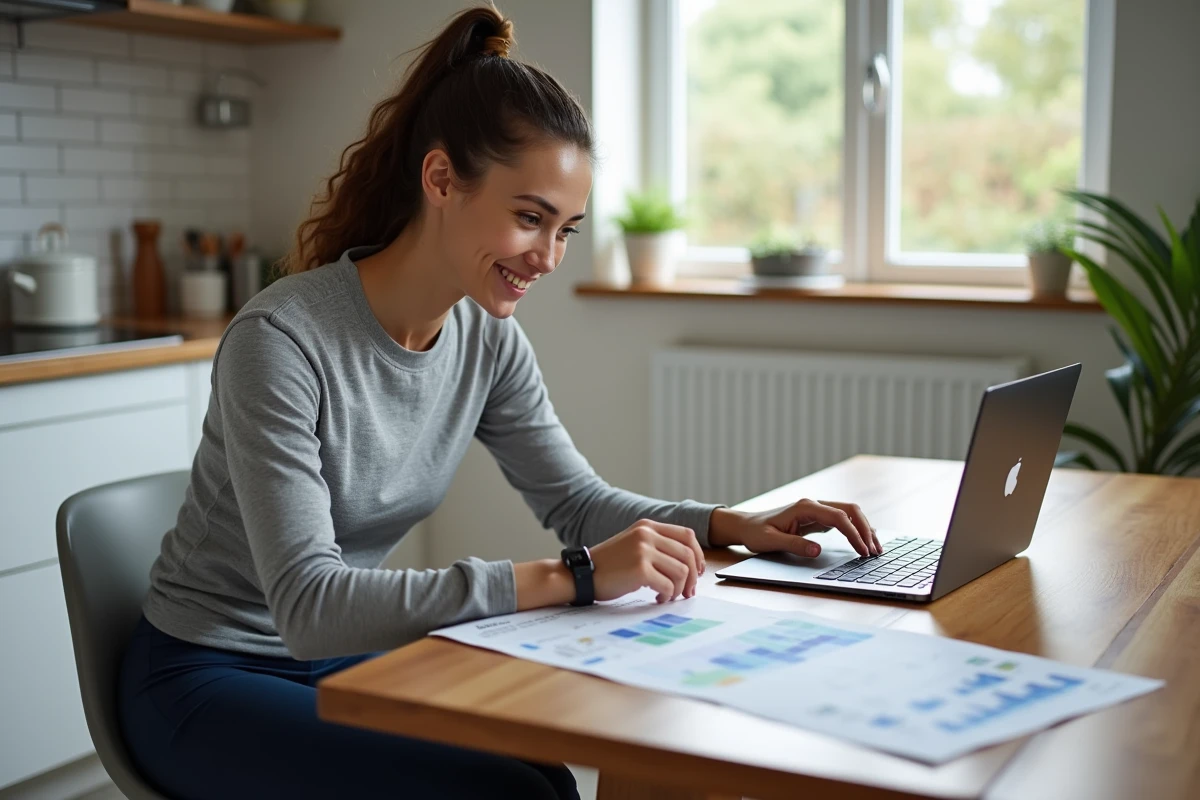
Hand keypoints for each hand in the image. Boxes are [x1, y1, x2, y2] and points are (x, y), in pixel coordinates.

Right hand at [590, 519, 705, 603]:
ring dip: (678, 588)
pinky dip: (667, 595)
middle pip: (688, 554)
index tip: (698, 571)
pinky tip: (657, 598)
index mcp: (647, 526)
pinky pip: (668, 585)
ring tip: (668, 595)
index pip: (687, 535)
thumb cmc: (608, 565)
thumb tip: (690, 565)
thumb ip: (657, 547)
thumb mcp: (633, 545)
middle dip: (692, 577)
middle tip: (687, 592)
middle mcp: (647, 534)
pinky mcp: (640, 569)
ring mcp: (643, 550)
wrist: (581, 574)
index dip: (698, 555)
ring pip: (681, 571)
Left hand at [708, 500, 881, 557]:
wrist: (746, 525)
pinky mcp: (818, 517)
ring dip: (864, 528)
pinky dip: (856, 529)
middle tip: (875, 552)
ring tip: (875, 549)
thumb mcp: (771, 541)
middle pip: (850, 511)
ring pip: (849, 513)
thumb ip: (795, 545)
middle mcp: (814, 505)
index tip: (863, 551)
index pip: (839, 518)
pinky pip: (843, 520)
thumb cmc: (756, 533)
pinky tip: (864, 542)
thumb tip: (818, 550)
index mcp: (805, 507)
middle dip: (866, 530)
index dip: (854, 534)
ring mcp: (817, 509)